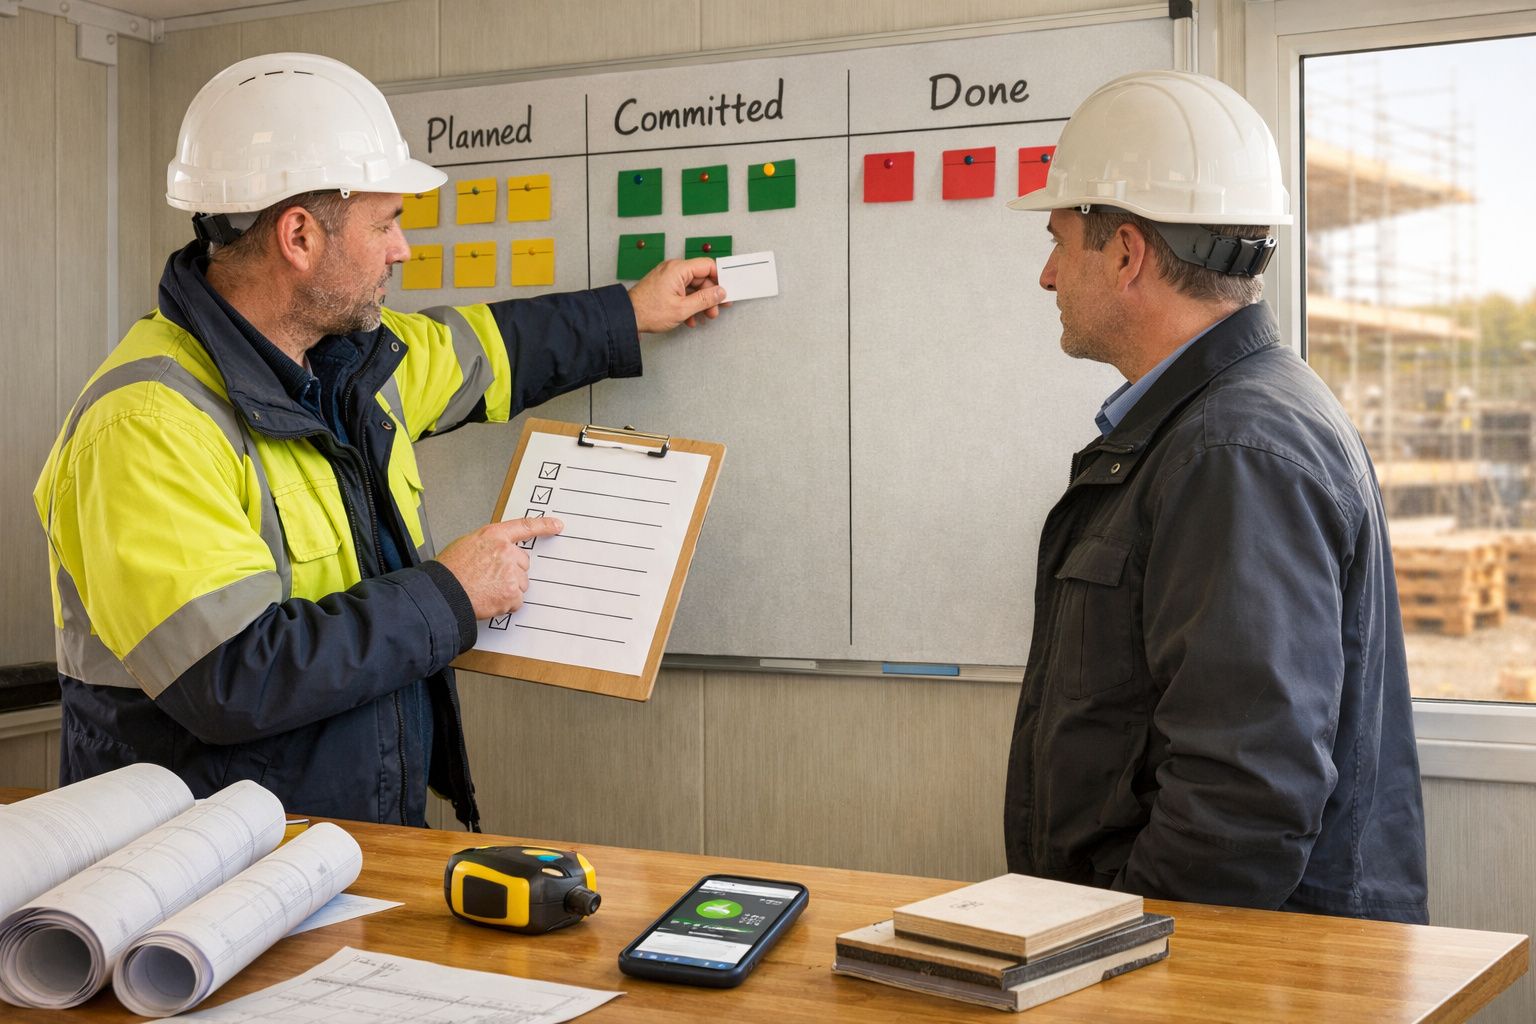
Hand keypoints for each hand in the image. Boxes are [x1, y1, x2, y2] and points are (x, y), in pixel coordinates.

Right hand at [434, 517, 563, 618]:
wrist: (442, 593)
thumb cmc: (449, 571)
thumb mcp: (466, 545)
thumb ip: (488, 546)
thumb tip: (496, 553)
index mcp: (493, 536)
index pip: (524, 526)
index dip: (543, 526)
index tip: (557, 526)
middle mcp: (505, 552)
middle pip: (523, 564)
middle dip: (511, 572)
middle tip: (490, 579)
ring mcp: (510, 573)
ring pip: (521, 584)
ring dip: (508, 589)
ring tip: (485, 590)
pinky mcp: (511, 593)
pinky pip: (516, 601)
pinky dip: (506, 604)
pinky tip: (488, 600)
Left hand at [627, 256, 727, 331]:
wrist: (627, 318)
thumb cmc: (648, 311)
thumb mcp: (683, 308)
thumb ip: (705, 299)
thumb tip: (720, 292)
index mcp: (678, 269)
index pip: (707, 266)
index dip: (720, 278)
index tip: (726, 289)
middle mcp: (673, 269)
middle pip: (701, 278)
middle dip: (710, 296)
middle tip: (716, 309)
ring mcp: (668, 277)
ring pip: (693, 287)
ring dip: (700, 302)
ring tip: (704, 316)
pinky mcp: (664, 286)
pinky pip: (683, 291)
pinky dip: (689, 304)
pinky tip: (690, 318)